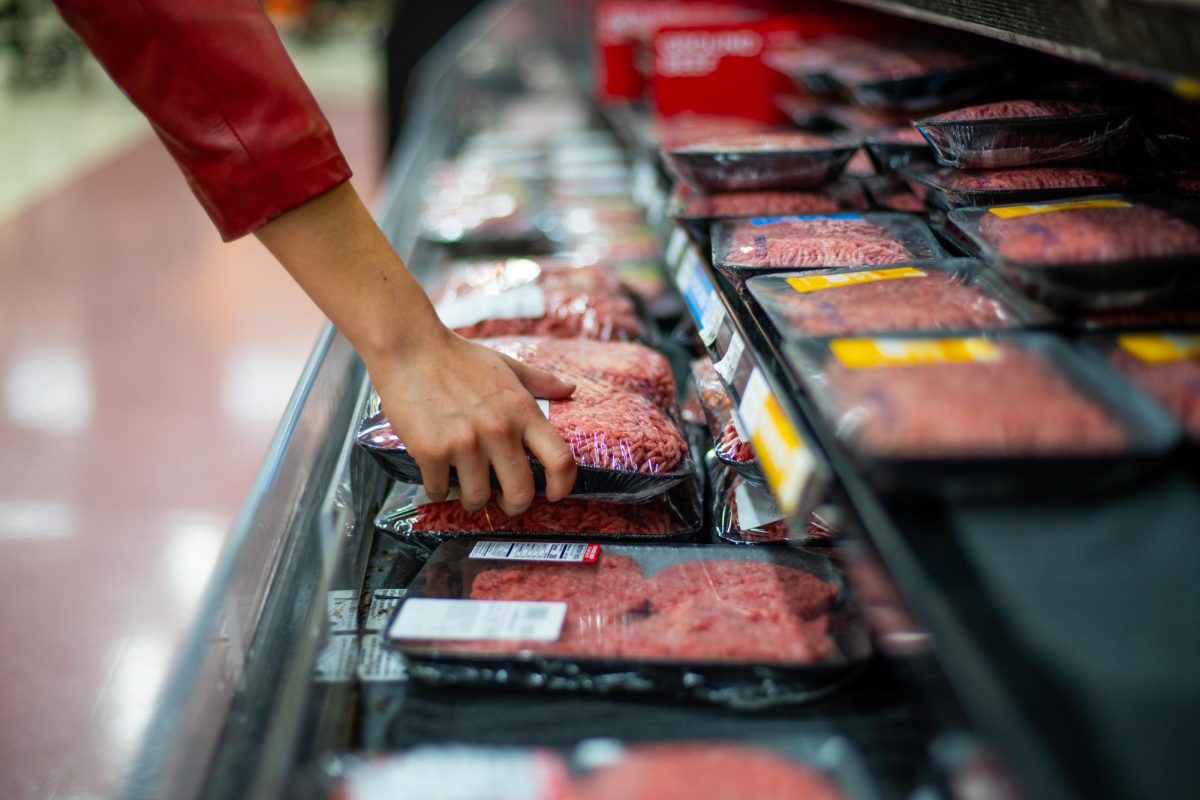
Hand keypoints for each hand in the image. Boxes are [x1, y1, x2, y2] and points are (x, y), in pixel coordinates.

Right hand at [368, 327, 577, 514]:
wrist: (409, 347)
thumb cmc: (458, 357)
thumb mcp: (505, 365)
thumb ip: (539, 381)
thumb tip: (569, 389)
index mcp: (522, 411)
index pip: (559, 459)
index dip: (563, 485)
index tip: (554, 494)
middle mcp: (498, 430)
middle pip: (521, 493)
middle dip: (513, 504)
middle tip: (503, 501)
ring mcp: (465, 443)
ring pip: (477, 498)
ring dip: (471, 499)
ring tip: (464, 486)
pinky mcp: (431, 451)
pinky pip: (439, 490)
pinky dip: (437, 489)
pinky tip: (435, 475)